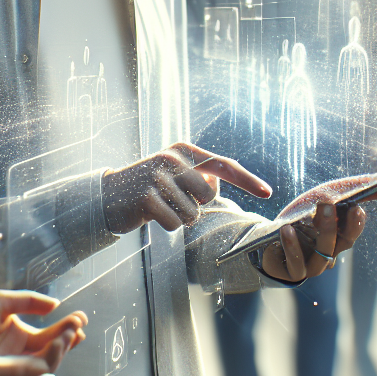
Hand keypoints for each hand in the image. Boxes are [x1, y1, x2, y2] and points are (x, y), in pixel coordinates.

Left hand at [0, 291, 86, 372]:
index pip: (48, 336)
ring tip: (68, 339)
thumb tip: (54, 303)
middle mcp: (13, 354)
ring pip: (39, 368)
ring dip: (56, 356)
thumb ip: (25, 301)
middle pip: (48, 353)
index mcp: (15, 334)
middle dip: (66, 342)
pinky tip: (48, 370)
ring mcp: (4, 367)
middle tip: (78, 329)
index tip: (81, 319)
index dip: (66, 328)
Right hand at [102, 142, 272, 233]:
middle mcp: (171, 159)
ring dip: (179, 217)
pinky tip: (150, 214)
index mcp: (183, 150)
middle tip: (173, 200)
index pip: (223, 165)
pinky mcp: (145, 198)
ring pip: (192, 213)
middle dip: (196, 205)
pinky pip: (173, 224)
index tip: (268, 192)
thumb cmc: (149, 186)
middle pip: (209, 195)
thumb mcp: (174, 174)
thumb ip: (199, 175)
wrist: (108, 195)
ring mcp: (157, 177)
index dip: (247, 180)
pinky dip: (165, 226)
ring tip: (160, 206)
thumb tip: (217, 181)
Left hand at [259, 176, 376, 281]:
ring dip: (320, 232)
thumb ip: (352, 192)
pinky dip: (293, 246)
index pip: (352, 232)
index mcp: (337, 238)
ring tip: (313, 212)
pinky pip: (296, 263)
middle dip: (338, 223)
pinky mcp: (291, 272)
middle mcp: (329, 254)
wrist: (268, 240)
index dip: (355, 222)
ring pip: (323, 254)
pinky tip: (287, 229)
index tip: (355, 207)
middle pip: (342, 243)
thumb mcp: (322, 200)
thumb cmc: (300, 219)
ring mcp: (311, 265)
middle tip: (330, 202)